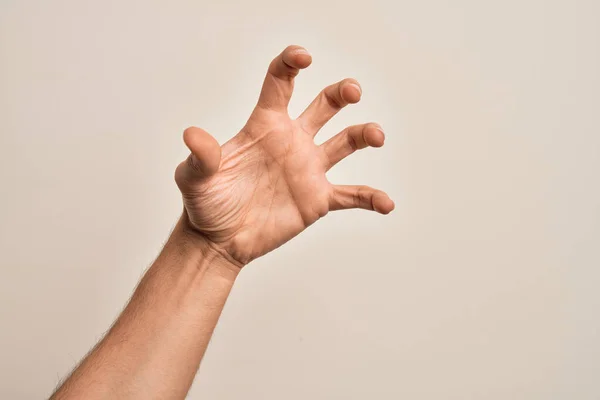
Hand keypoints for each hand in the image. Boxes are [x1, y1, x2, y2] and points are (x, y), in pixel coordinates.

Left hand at [175, 45, 393, 266]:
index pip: (280, 83)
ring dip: (364, 134)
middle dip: (341, 93)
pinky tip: (386, 204)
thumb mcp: (195, 178)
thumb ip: (201, 157)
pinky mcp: (318, 199)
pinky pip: (353, 195)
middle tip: (352, 91)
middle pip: (325, 105)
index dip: (291, 64)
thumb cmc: (206, 203)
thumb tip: (193, 134)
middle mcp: (292, 141)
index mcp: (265, 126)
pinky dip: (371, 198)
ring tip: (375, 135)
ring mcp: (309, 169)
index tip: (303, 57)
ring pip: (346, 142)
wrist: (219, 240)